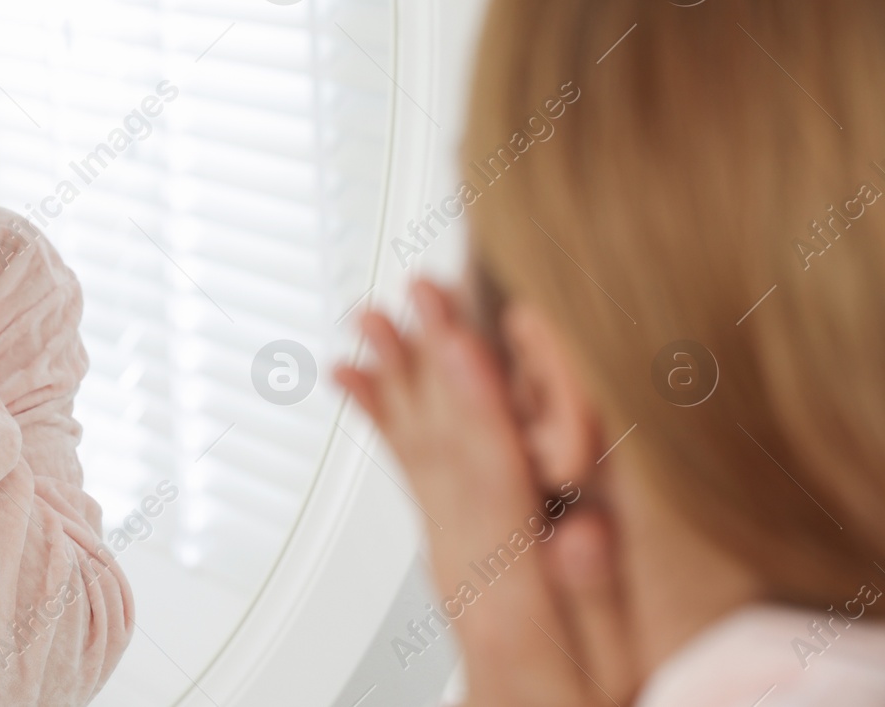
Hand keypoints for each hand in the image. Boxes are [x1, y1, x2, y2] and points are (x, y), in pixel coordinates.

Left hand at [332, 279, 635, 706]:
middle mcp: (463, 557)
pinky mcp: (441, 538)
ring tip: (376, 313)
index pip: (493, 479)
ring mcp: (444, 544)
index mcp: (510, 585)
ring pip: (416, 443)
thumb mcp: (610, 668)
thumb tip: (585, 533)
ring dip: (397, 371)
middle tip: (420, 294)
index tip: (461, 344)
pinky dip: (376, 412)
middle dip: (432, 361)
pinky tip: (351, 373)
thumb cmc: (579, 698)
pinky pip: (402, 464)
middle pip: (445, 444)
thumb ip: (597, 599)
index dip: (479, 407)